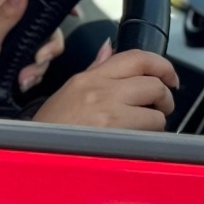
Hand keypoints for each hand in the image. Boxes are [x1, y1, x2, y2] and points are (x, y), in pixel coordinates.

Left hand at [0, 0, 65, 112]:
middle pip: (41, 26)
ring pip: (36, 46)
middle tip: (38, 61)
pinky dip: (30, 73)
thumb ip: (8, 14)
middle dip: (46, 47)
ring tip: (24, 78)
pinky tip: (22, 81)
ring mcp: (2, 40)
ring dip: (36, 65)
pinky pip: (28, 61)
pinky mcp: (3, 57)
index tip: (72, 13)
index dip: (53, 6)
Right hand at [30, 41, 179, 131]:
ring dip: (156, 121)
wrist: (34, 154)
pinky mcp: (116, 136)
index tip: (169, 76)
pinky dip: (149, 138)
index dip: (162, 64)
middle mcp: (101, 90)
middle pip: (153, 83)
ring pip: (157, 111)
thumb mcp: (68, 91)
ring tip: (143, 128)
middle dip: (164, 97)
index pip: (136, 57)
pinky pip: (149, 133)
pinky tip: (134, 142)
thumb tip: (109, 48)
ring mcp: (109, 113)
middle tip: (160, 107)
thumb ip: (95, 69)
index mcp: (90, 77)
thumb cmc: (49, 129)